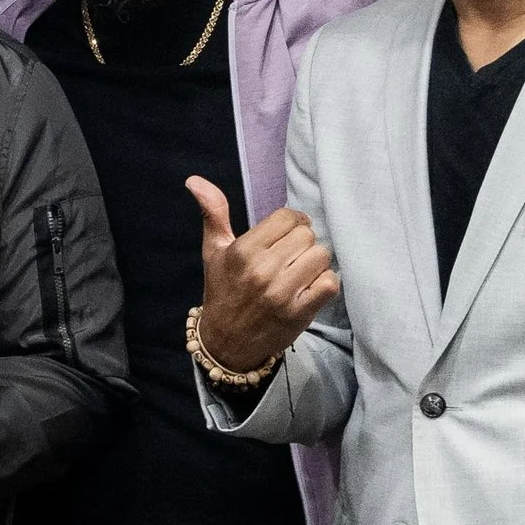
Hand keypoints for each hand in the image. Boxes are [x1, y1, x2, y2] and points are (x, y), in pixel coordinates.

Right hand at [188, 179, 337, 375]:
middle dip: (302, 245)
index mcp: (243, 251)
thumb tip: (195, 180)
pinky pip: (329, 283)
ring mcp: (281, 293)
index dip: (293, 224)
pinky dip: (324, 285)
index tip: (287, 237)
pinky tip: (308, 290)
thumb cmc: (223, 291)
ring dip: (315, 264)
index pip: (288, 217)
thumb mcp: (214, 252)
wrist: (226, 343)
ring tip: (299, 274)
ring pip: (321, 256)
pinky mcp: (298, 313)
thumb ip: (213, 213)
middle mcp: (262, 271)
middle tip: (290, 260)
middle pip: (308, 236)